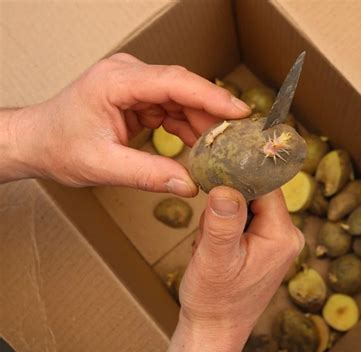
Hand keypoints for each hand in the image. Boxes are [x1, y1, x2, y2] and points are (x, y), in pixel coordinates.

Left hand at [1, 53, 249, 194]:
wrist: (38, 141)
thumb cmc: (59, 146)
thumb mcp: (102, 166)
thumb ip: (147, 175)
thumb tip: (189, 185)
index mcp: (116, 81)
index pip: (174, 82)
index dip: (211, 97)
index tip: (240, 112)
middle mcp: (128, 75)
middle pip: (183, 89)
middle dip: (212, 114)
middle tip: (238, 139)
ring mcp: (134, 84)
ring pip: (181, 99)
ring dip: (201, 123)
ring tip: (220, 148)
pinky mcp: (138, 97)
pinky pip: (172, 108)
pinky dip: (187, 127)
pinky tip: (199, 145)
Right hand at [167, 187, 303, 351]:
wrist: (214, 328)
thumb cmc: (215, 300)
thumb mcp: (214, 260)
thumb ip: (222, 223)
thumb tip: (225, 187)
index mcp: (283, 235)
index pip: (265, 186)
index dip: (237, 180)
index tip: (213, 186)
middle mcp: (286, 235)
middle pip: (254, 194)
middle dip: (226, 208)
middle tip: (210, 235)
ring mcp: (276, 241)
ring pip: (244, 206)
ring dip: (222, 220)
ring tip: (212, 248)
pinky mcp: (264, 246)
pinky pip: (242, 221)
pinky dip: (224, 230)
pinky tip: (216, 250)